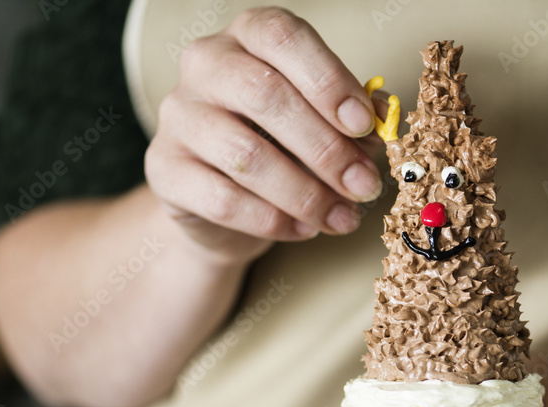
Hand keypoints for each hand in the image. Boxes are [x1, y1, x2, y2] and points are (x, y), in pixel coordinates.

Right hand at [146, 6, 383, 263]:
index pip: (282, 38)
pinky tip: (303, 230)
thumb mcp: (320, 123)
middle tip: (364, 187)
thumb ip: (351, 119)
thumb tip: (384, 123)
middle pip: (265, 96)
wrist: (220, 203)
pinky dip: (272, 221)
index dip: (327, 80)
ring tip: (341, 218)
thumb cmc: (280, 147)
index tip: (365, 125)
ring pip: (246, 154)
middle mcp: (205, 64)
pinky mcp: (163, 169)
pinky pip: (222, 199)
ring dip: (305, 194)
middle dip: (325, 148)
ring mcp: (178, 115)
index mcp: (247, 36)